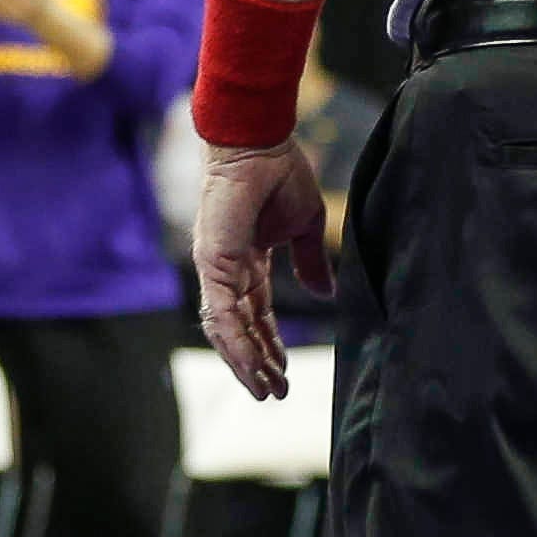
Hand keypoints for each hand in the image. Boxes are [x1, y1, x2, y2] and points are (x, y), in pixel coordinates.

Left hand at [195, 141, 332, 399]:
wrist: (260, 143)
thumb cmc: (280, 173)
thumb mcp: (305, 226)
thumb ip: (309, 262)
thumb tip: (324, 293)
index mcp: (247, 262)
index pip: (257, 315)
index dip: (270, 345)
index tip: (284, 372)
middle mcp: (228, 271)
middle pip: (241, 329)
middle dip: (258, 362)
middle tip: (274, 392)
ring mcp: (216, 269)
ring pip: (228, 330)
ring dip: (246, 362)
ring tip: (265, 390)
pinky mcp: (213, 264)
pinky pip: (223, 314)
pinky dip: (236, 343)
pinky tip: (252, 367)